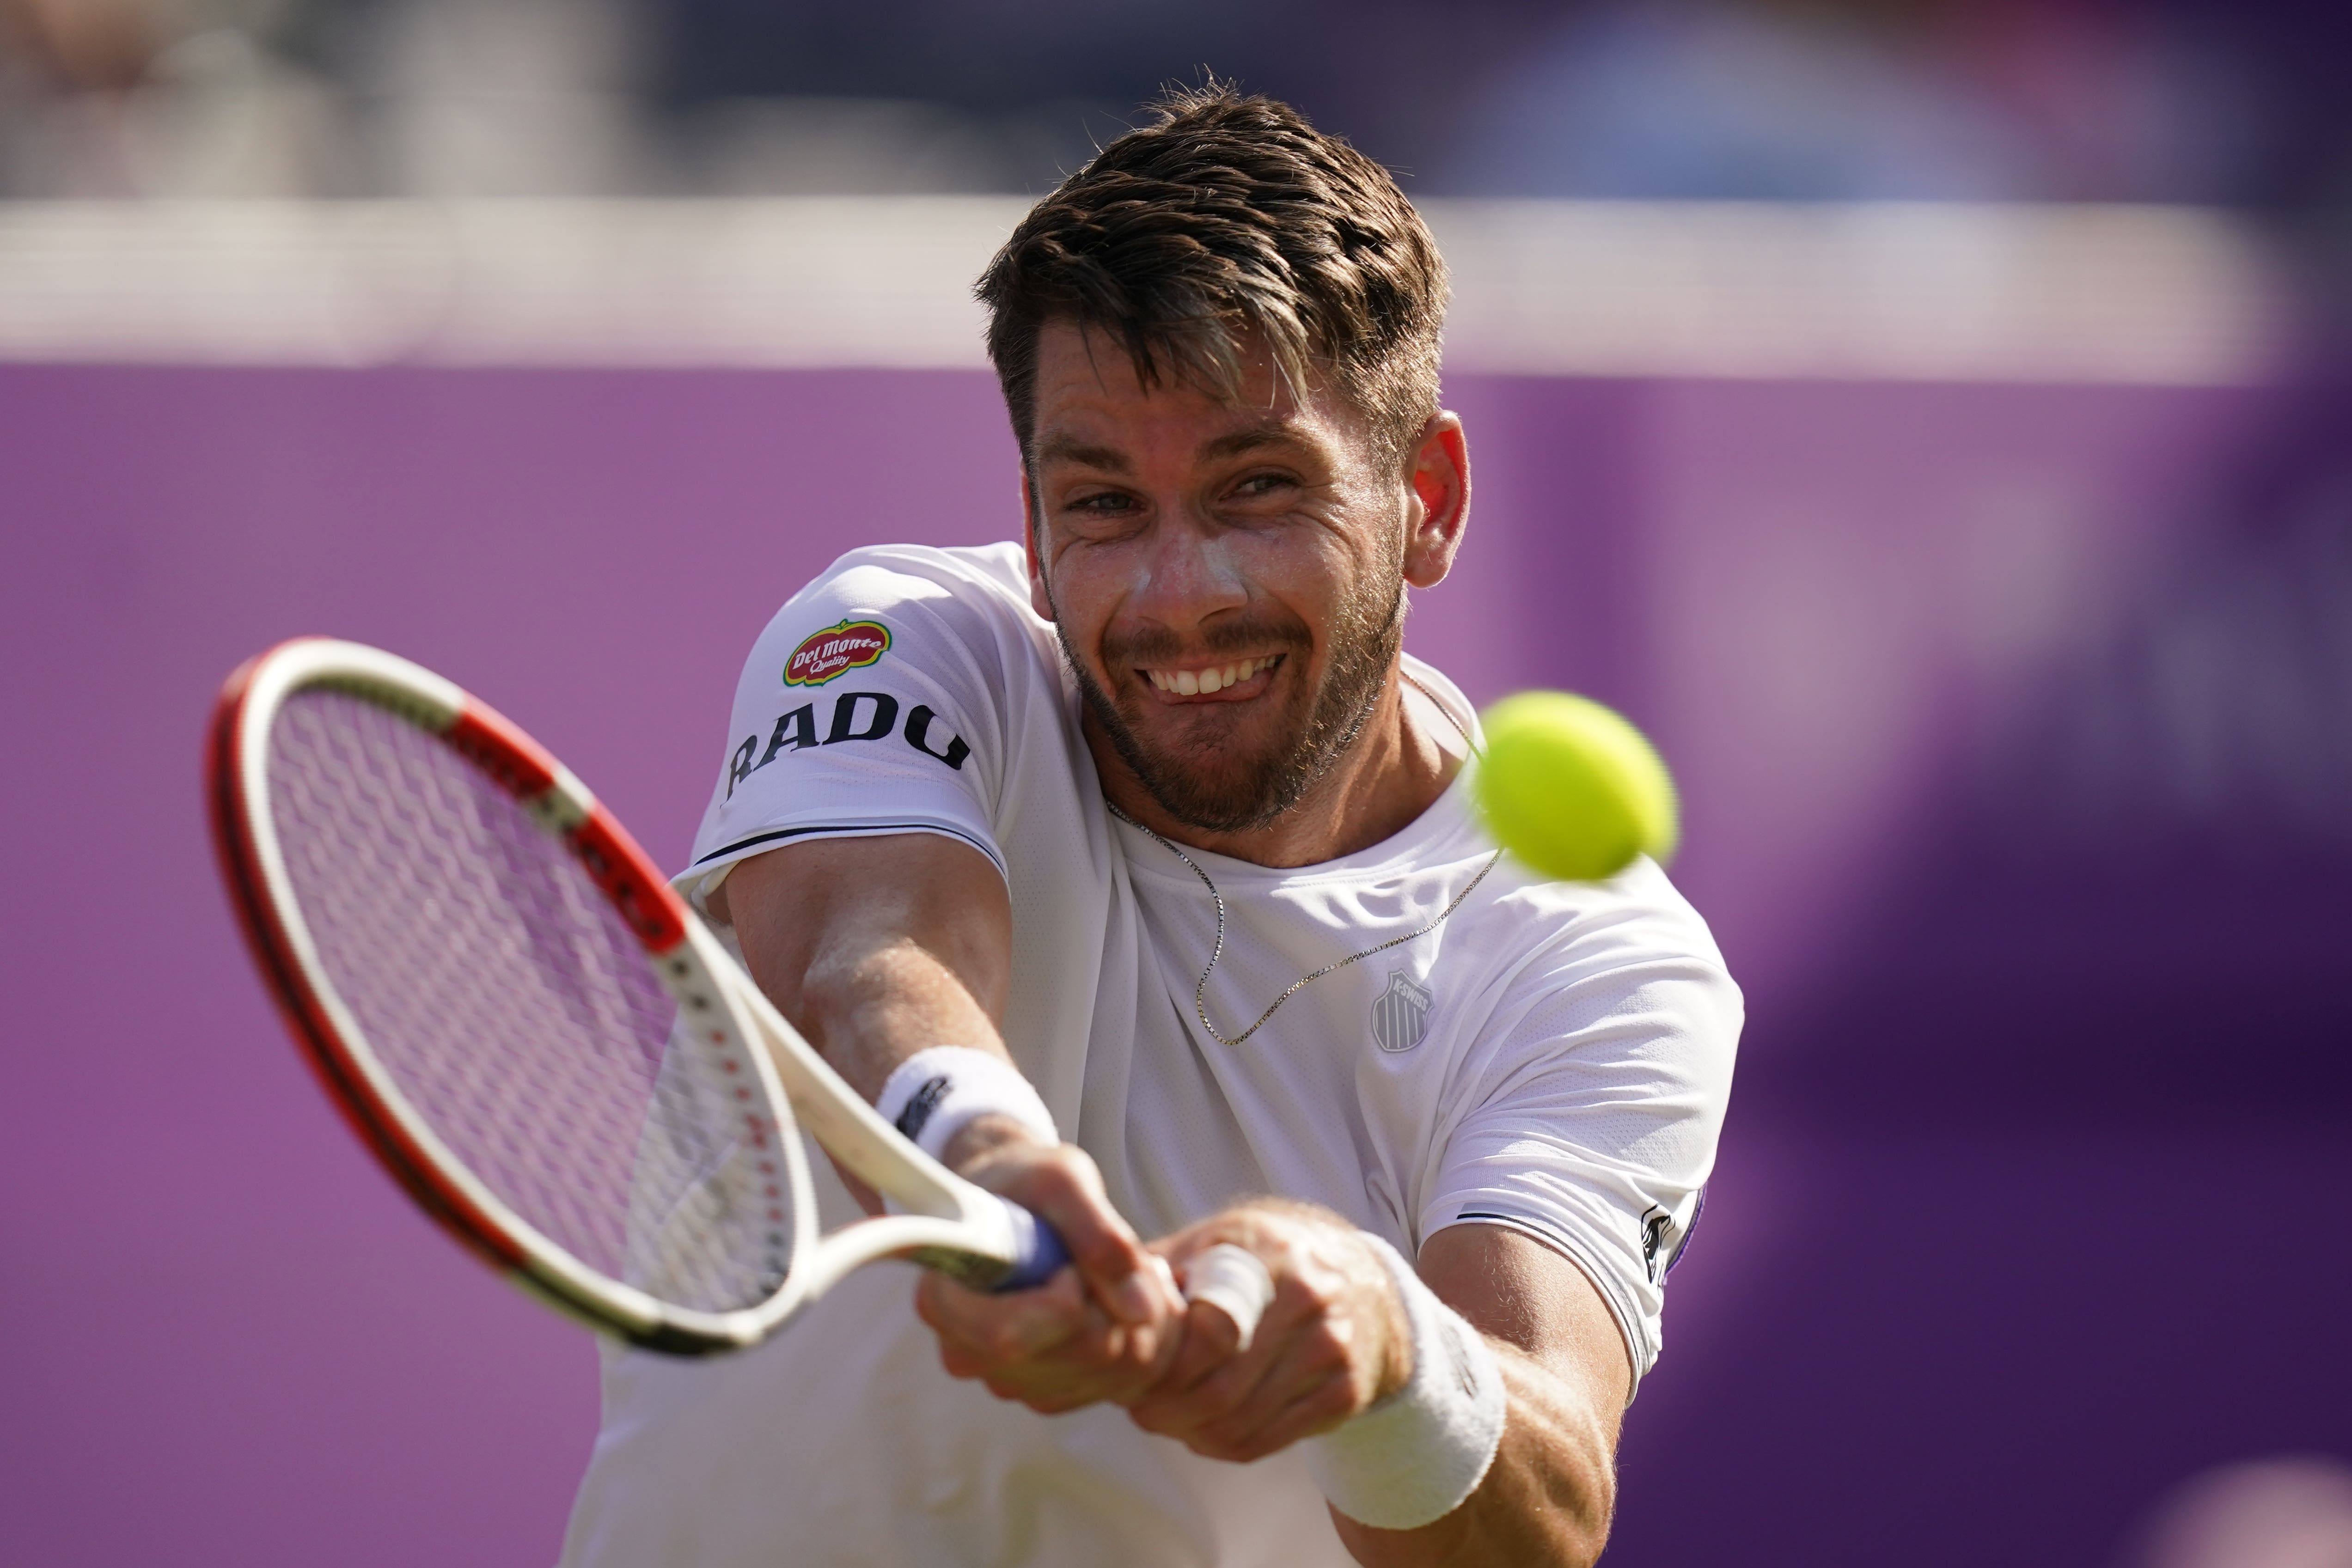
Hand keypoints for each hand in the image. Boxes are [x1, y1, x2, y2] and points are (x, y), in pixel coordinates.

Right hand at [913, 1117, 1184, 1412]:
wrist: (1018, 1200)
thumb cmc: (1027, 1184)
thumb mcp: (1062, 1181)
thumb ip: (1099, 1234)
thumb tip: (1141, 1309)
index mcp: (945, 1301)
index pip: (1011, 1336)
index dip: (1065, 1302)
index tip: (1073, 1265)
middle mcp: (968, 1353)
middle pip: (1077, 1354)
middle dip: (1116, 1301)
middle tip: (1115, 1256)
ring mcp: (1007, 1379)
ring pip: (1110, 1370)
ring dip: (1135, 1317)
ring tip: (1111, 1270)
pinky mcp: (1045, 1391)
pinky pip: (1120, 1381)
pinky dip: (1137, 1338)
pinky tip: (1114, 1299)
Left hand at [1129, 1202, 1412, 1463]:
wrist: (1365, 1282)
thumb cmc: (1270, 1258)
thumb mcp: (1220, 1238)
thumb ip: (1161, 1265)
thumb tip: (1090, 1292)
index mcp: (1267, 1255)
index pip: (1205, 1331)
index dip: (1160, 1365)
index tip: (1130, 1372)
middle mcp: (1309, 1302)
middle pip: (1218, 1389)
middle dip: (1165, 1409)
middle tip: (1138, 1407)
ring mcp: (1331, 1352)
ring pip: (1238, 1422)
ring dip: (1187, 1431)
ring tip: (1164, 1416)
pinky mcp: (1344, 1394)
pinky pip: (1266, 1441)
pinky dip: (1223, 1443)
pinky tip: (1204, 1427)